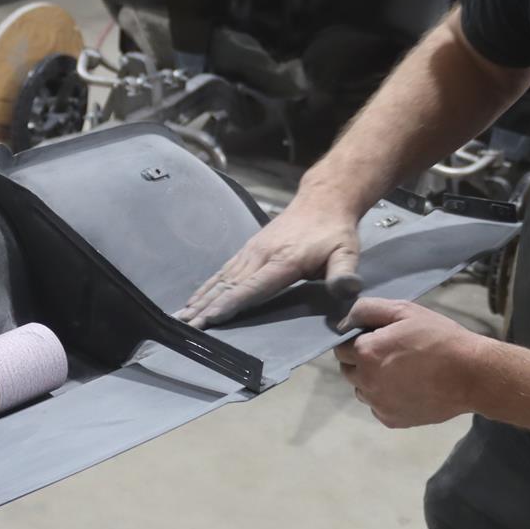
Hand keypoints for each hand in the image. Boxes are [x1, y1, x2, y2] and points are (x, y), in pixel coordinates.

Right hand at [177, 199, 360, 328]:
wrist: (323, 200)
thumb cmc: (335, 232)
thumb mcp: (347, 252)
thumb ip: (344, 274)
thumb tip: (346, 291)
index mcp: (283, 261)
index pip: (251, 287)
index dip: (229, 305)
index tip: (209, 320)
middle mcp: (260, 255)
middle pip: (229, 286)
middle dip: (206, 307)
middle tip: (186, 327)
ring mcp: (252, 251)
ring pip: (221, 278)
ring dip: (201, 298)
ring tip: (182, 316)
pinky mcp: (249, 250)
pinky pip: (224, 271)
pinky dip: (207, 286)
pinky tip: (196, 298)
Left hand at [334, 298, 484, 428]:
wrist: (472, 375)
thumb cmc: (439, 338)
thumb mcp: (405, 310)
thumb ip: (367, 310)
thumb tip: (344, 322)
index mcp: (366, 353)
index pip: (341, 346)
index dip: (357, 339)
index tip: (377, 337)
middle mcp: (366, 382)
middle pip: (348, 369)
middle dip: (361, 360)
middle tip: (390, 353)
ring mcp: (378, 404)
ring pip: (361, 390)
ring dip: (371, 380)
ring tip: (400, 371)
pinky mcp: (391, 420)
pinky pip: (378, 407)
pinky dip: (386, 398)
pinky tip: (408, 387)